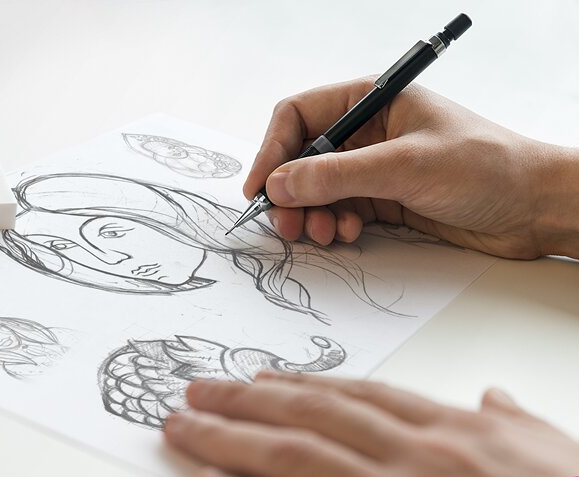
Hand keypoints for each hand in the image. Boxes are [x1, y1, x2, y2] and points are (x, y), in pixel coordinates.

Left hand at [165, 372, 578, 476]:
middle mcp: (416, 457)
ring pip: (297, 458)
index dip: (304, 385)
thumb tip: (491, 395)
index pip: (361, 397)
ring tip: (184, 427)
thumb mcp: (550, 451)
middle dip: (247, 403)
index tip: (260, 379)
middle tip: (196, 391)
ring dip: (232, 441)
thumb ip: (511, 421)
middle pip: (313, 417)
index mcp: (452, 432)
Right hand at [244, 78, 578, 258]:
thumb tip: (281, 184)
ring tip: (322, 234)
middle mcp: (366, 134)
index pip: (299, 116)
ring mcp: (373, 168)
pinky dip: (335, 225)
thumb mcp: (407, 166)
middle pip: (302, 158)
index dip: (272, 150)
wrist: (533, 207)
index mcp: (371, 102)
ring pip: (317, 190)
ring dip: (311, 214)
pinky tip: (349, 233)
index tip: (260, 187)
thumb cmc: (486, 167)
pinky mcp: (383, 199)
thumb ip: (339, 175)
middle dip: (290, 192)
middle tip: (287, 223)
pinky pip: (340, 211)